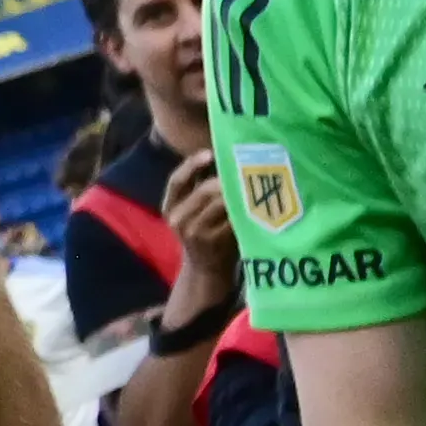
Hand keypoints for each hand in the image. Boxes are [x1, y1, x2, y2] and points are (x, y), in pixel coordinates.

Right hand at [160, 152, 239, 324]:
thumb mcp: (194, 213)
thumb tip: (225, 158)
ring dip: (239, 193)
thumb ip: (201, 190)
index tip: (210, 153)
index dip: (191, 165)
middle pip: (205, 190)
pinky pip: (231, 218)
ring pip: (220, 202)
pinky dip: (244, 209)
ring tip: (256, 184)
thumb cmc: (206, 236)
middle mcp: (177, 219)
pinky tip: (256, 204)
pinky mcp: (211, 241)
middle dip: (228, 179)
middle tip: (248, 171)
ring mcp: (194, 232)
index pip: (176, 181)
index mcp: (169, 207)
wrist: (205, 273)